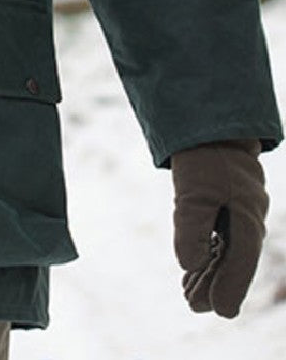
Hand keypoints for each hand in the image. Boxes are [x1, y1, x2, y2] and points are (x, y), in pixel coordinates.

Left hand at [172, 139, 267, 316]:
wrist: (211, 123)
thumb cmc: (203, 157)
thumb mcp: (192, 190)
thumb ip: (191, 227)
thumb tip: (189, 264)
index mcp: (246, 217)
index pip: (241, 262)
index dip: (230, 288)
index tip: (220, 312)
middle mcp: (247, 219)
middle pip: (234, 262)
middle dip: (215, 285)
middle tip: (194, 306)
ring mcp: (239, 211)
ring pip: (227, 251)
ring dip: (210, 273)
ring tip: (189, 294)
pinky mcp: (227, 204)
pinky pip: (222, 237)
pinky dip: (208, 254)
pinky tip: (193, 267)